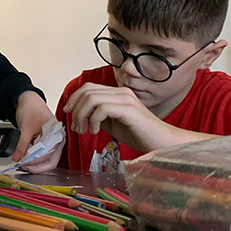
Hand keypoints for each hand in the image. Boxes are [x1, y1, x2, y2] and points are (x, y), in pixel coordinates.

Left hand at [11, 90, 62, 172]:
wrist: (28, 100)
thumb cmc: (31, 108)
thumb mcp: (25, 128)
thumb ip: (21, 145)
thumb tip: (17, 158)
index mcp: (57, 134)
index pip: (49, 155)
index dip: (36, 162)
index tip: (23, 164)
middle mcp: (58, 139)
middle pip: (51, 161)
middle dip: (37, 166)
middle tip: (24, 168)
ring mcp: (53, 142)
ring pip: (47, 160)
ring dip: (36, 164)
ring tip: (23, 164)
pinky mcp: (46, 143)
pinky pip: (43, 155)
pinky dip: (35, 159)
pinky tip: (26, 160)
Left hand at [62, 82, 177, 151]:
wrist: (162, 143)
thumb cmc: (139, 135)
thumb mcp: (113, 123)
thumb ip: (99, 116)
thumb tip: (80, 114)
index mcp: (118, 93)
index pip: (88, 87)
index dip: (74, 98)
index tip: (67, 113)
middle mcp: (121, 92)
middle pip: (87, 91)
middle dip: (75, 109)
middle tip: (76, 128)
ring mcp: (126, 99)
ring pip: (91, 98)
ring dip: (81, 116)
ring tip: (84, 131)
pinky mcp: (129, 109)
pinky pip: (102, 109)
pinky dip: (93, 121)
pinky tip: (95, 132)